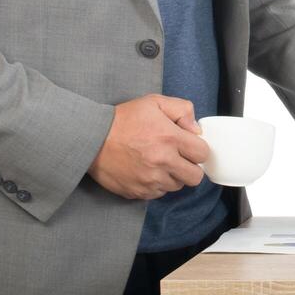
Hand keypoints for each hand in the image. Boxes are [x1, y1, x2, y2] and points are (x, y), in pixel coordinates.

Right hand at [87, 94, 210, 200]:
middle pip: (195, 177)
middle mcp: (163, 162)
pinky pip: (158, 193)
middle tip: (179, 158)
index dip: (198, 149)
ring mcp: (150, 180)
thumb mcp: (154, 102)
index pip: (203, 153)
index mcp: (170, 138)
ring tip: (159, 163)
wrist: (91, 138)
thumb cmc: (124, 119)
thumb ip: (182, 109)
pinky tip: (147, 171)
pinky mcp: (138, 192)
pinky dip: (157, 184)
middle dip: (190, 167)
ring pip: (177, 186)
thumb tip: (195, 129)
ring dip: (173, 176)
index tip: (189, 146)